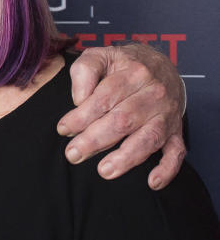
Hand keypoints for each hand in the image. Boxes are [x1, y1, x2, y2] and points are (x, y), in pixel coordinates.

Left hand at [57, 44, 185, 189]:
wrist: (160, 65)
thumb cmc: (121, 65)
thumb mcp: (100, 56)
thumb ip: (85, 70)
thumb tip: (79, 99)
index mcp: (133, 74)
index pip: (104, 98)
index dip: (82, 116)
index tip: (63, 129)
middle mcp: (153, 94)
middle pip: (123, 120)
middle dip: (96, 140)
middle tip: (73, 154)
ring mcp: (166, 115)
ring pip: (149, 138)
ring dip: (126, 158)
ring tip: (104, 171)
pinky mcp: (175, 131)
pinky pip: (176, 152)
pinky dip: (167, 169)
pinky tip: (152, 183)